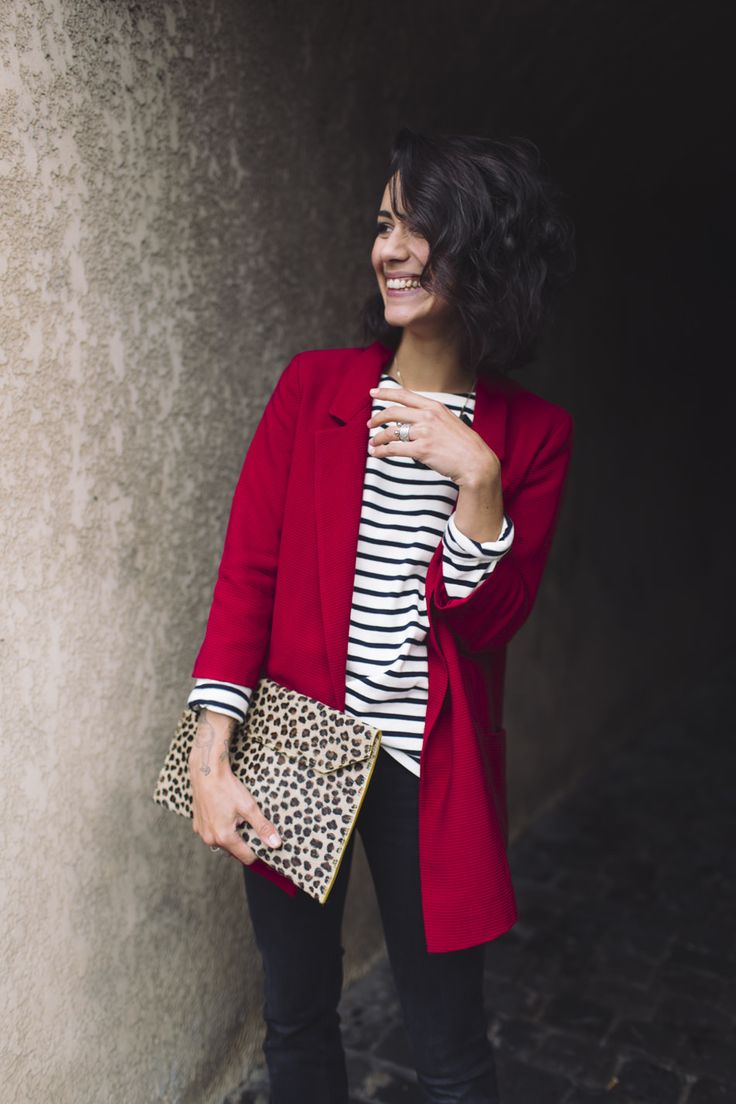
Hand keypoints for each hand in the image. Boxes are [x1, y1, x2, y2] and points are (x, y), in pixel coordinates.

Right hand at [188, 709, 281, 864]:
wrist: (206, 772)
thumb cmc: (227, 788)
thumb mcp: (249, 807)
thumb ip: (262, 827)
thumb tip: (275, 843)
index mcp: (224, 837)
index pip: (246, 857)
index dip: (258, 852)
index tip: (265, 843)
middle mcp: (210, 839)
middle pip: (234, 850)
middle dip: (245, 843)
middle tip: (252, 826)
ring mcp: (202, 832)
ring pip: (222, 842)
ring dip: (232, 836)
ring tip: (239, 819)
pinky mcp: (197, 825)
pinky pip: (213, 833)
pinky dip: (221, 829)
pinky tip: (226, 815)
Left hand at [367, 386, 498, 488]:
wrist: (475, 461)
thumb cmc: (463, 445)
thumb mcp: (448, 421)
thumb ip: (430, 418)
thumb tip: (410, 421)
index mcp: (434, 407)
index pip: (405, 395)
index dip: (386, 393)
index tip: (373, 392)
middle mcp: (428, 417)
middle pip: (393, 412)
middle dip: (378, 417)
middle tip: (370, 424)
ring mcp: (424, 433)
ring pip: (391, 432)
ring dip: (378, 437)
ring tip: (373, 443)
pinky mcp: (421, 450)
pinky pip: (394, 449)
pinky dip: (382, 451)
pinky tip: (377, 453)